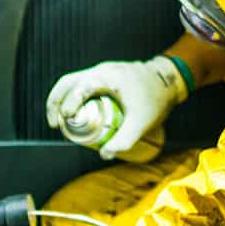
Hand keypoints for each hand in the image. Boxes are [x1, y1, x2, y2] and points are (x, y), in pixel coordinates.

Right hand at [46, 56, 188, 159]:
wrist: (169, 81)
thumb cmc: (156, 99)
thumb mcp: (142, 121)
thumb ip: (125, 139)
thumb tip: (104, 154)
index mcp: (107, 76)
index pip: (80, 87)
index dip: (69, 103)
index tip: (66, 121)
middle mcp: (100, 70)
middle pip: (68, 82)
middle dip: (56, 102)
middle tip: (55, 124)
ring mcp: (101, 71)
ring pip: (72, 82)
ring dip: (62, 99)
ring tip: (60, 122)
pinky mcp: (104, 76)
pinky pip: (81, 84)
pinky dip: (72, 97)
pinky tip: (75, 114)